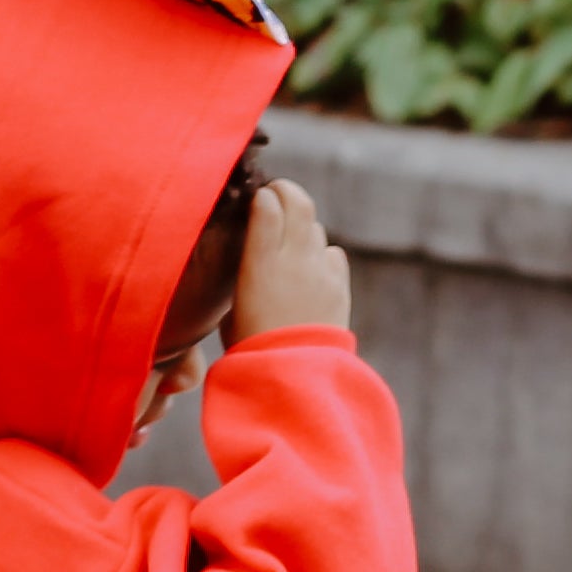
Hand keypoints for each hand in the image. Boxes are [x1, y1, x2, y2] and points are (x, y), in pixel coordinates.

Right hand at [228, 178, 351, 342]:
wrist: (293, 379)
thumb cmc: (251, 350)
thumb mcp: (232, 310)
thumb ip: (244, 274)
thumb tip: (251, 258)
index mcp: (259, 265)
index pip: (266, 206)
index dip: (262, 196)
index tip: (256, 199)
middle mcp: (293, 261)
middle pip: (298, 203)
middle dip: (287, 192)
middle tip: (277, 195)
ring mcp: (320, 273)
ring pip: (315, 228)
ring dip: (302, 226)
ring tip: (289, 240)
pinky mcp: (339, 288)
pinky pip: (333, 254)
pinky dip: (322, 253)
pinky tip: (312, 268)